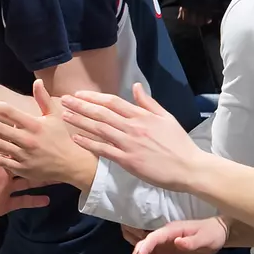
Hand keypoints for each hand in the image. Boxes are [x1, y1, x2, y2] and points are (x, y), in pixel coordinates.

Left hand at [0, 79, 95, 188]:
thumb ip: (43, 99)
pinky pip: (3, 162)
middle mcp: (28, 139)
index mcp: (34, 125)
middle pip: (0, 128)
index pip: (9, 112)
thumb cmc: (61, 138)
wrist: (71, 164)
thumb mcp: (55, 116)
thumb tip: (37, 81)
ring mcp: (24, 155)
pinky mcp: (22, 168)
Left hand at [60, 85, 203, 191]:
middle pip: (101, 113)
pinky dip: (89, 144)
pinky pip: (104, 150)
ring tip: (65, 115)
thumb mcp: (166, 117)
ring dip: (80, 121)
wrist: (189, 167)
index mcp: (142, 115)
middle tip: (64, 100)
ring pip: (99, 129)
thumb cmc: (179, 143)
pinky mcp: (128, 161)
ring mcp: (129, 144)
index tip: (79, 94)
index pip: (112, 102)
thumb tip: (136, 86)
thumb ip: (148, 103)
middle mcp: (133, 127)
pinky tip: (76, 139)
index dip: (94, 97)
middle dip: (81, 105)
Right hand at [123, 217, 228, 253]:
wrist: (218, 236)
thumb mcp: (203, 238)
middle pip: (144, 249)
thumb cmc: (211, 233)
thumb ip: (191, 241)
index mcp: (169, 232)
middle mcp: (163, 240)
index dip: (142, 251)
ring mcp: (164, 249)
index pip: (151, 240)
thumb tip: (177, 243)